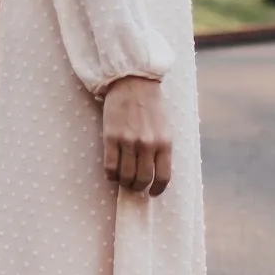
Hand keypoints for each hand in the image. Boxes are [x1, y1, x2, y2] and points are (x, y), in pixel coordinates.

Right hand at [102, 75, 171, 196]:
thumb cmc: (150, 104)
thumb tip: (156, 174)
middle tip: (135, 186)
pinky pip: (110, 166)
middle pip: (143, 179)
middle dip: (138, 187)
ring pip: (125, 176)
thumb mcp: (165, 127)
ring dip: (124, 182)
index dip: (157, 189)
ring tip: (123, 179)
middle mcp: (148, 144)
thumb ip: (162, 149)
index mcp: (164, 142)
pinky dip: (111, 174)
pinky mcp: (111, 137)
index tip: (152, 192)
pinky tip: (112, 172)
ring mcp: (128, 141)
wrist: (133, 81)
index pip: (163, 176)